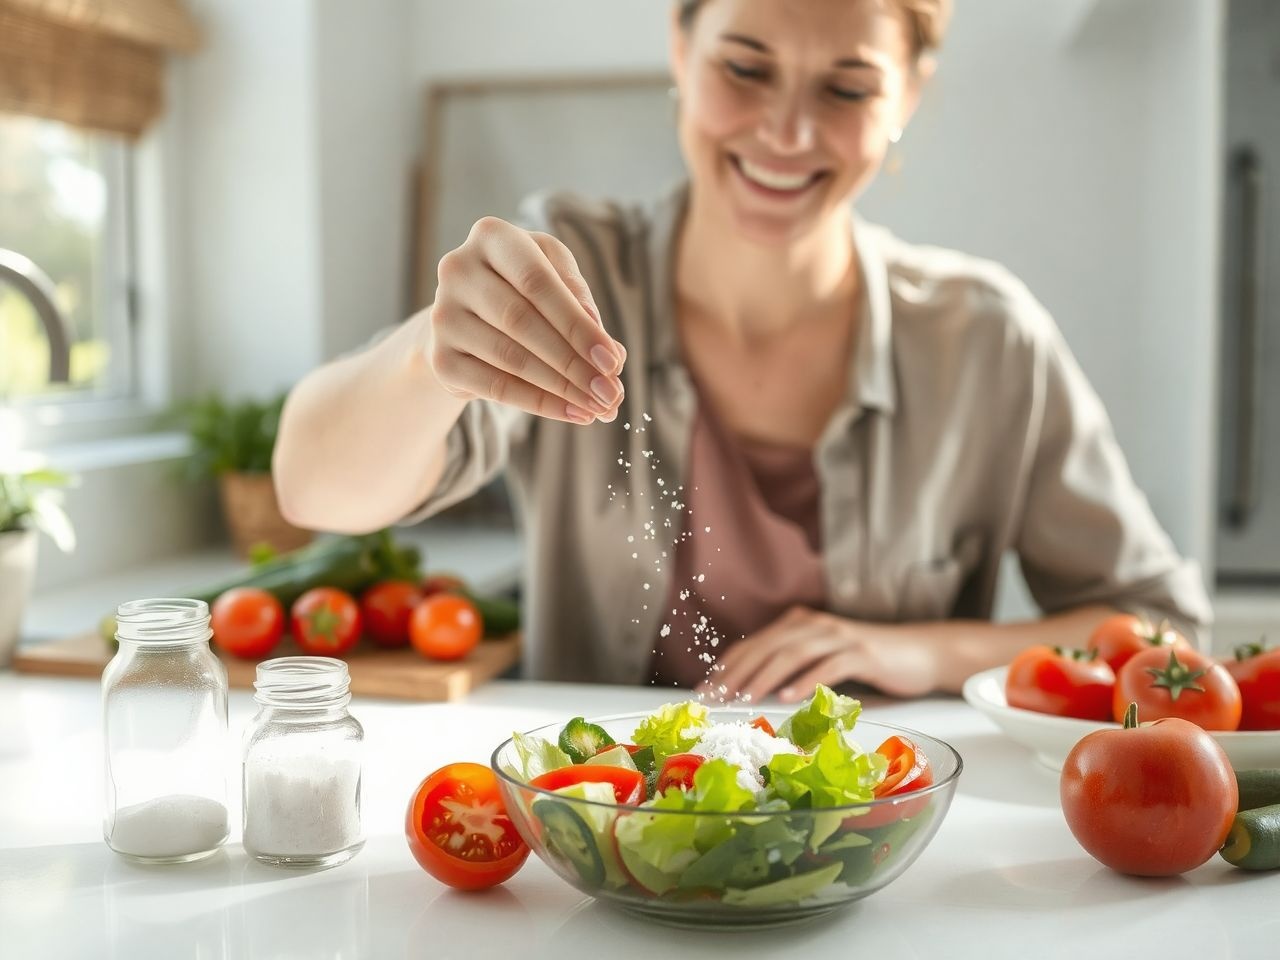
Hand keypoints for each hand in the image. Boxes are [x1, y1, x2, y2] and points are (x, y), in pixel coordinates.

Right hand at [429, 216, 625, 424]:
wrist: (468, 315)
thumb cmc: (524, 288)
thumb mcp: (555, 276)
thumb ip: (581, 302)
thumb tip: (608, 350)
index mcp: (491, 236)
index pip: (537, 281)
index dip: (577, 323)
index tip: (612, 360)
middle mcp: (458, 269)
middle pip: (522, 320)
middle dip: (573, 361)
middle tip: (610, 391)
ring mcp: (443, 315)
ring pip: (511, 358)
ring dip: (562, 387)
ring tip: (599, 406)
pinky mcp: (440, 358)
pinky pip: (495, 387)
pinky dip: (539, 403)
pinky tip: (573, 413)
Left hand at [694, 606, 941, 703]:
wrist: (919, 652)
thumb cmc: (867, 661)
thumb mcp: (823, 659)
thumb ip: (793, 666)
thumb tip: (754, 690)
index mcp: (800, 623)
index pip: (755, 643)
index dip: (728, 665)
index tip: (706, 688)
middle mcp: (815, 624)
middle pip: (767, 646)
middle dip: (738, 672)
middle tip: (716, 696)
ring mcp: (839, 636)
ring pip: (792, 653)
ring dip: (764, 676)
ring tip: (744, 697)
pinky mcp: (862, 653)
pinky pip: (828, 666)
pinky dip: (805, 681)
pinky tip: (788, 696)